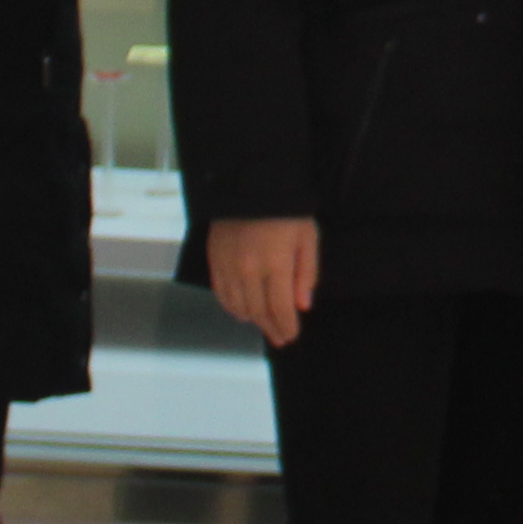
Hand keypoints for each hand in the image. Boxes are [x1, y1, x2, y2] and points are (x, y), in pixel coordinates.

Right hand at [201, 215, 319, 351]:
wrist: (251, 185)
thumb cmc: (286, 210)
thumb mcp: (307, 237)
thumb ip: (306, 273)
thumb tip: (302, 306)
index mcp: (276, 263)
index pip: (280, 308)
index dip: (286, 326)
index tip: (291, 336)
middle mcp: (250, 270)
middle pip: (259, 312)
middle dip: (271, 328)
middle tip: (280, 338)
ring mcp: (229, 267)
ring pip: (239, 307)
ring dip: (253, 321)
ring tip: (264, 325)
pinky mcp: (215, 261)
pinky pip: (222, 295)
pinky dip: (233, 308)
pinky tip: (242, 311)